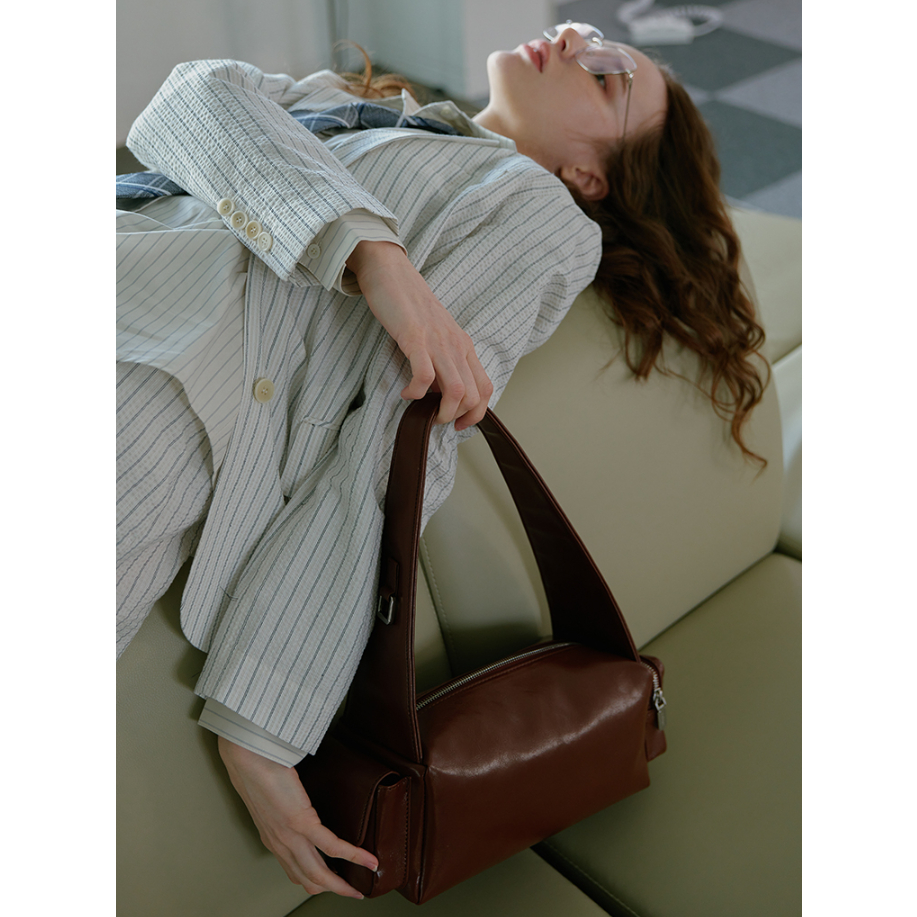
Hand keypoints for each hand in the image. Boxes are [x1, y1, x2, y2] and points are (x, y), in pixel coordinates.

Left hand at [218, 737, 377, 898]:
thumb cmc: (257, 769)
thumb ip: (285, 803)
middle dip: (333, 890)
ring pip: (319, 874)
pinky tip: (368, 860)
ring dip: (342, 886)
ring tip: (360, 889)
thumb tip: (300, 797)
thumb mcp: (270, 795)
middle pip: (309, 880)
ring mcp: (290, 836)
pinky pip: (332, 847)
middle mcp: (280, 844)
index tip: (333, 881)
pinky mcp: (301, 822)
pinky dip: (354, 856)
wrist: (248, 759)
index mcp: (273, 839)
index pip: (296, 873)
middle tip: (352, 893)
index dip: (316, 882)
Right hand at [346, 240, 493, 430]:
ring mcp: (437, 341)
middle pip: (474, 394)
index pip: (485, 388)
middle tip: (435, 419)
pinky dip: (416, 393)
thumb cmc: (408, 304)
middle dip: (457, 417)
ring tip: (422, 411)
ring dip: (441, 411)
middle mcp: (456, 345)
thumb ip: (443, 358)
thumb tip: (439, 390)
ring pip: (457, 389)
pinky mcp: (414, 337)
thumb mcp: (436, 333)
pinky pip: (424, 376)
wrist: (390, 271)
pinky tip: (405, 392)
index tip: (458, 425)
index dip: (476, 414)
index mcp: (463, 345)